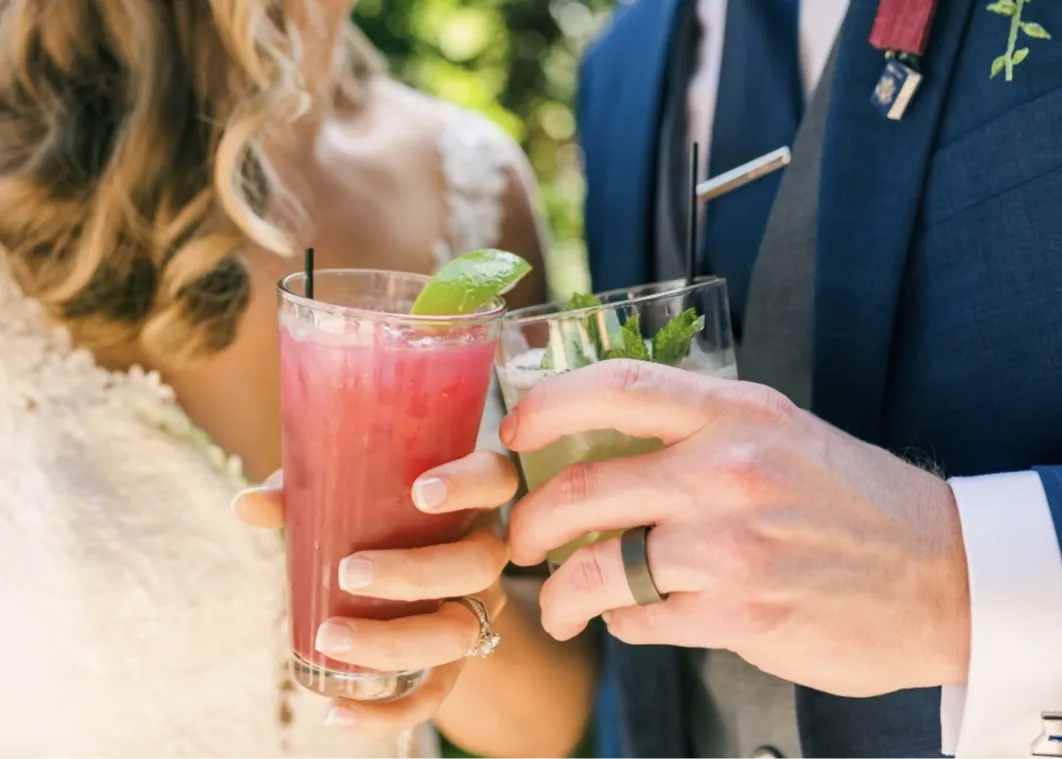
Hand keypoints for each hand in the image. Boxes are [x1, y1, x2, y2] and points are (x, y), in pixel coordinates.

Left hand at [232, 450, 518, 736]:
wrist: (411, 580)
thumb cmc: (378, 519)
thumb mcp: (347, 499)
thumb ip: (305, 493)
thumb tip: (248, 505)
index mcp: (470, 498)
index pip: (494, 479)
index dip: (468, 485)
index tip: (420, 493)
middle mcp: (485, 552)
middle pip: (479, 564)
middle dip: (416, 573)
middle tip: (348, 574)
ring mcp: (476, 610)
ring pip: (460, 632)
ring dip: (395, 641)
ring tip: (329, 637)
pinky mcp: (453, 662)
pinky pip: (434, 695)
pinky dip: (389, 713)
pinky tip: (337, 713)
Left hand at [501, 359, 970, 696]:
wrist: (939, 573)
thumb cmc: (846, 497)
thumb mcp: (776, 433)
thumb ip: (693, 431)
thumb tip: (596, 447)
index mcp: (734, 412)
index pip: (614, 386)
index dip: (546, 405)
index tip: (514, 431)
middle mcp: (726, 471)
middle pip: (582, 488)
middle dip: (530, 521)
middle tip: (520, 538)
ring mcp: (730, 546)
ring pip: (596, 568)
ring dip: (559, 593)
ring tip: (557, 602)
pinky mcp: (739, 615)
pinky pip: (640, 621)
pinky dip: (623, 623)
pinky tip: (632, 619)